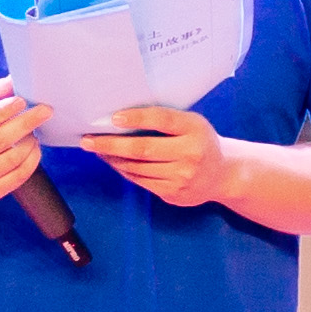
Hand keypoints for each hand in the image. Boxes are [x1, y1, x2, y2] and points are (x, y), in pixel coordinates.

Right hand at [0, 87, 50, 201]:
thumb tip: (15, 81)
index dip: (2, 111)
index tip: (21, 101)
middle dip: (25, 123)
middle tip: (44, 111)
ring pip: (11, 160)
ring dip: (30, 142)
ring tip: (34, 131)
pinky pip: (17, 177)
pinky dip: (32, 161)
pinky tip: (34, 149)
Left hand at [81, 103, 230, 205]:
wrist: (223, 175)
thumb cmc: (200, 141)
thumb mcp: (191, 124)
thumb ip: (166, 121)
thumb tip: (121, 119)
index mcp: (195, 129)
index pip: (162, 120)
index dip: (136, 118)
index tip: (113, 118)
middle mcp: (190, 154)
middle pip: (143, 149)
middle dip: (110, 144)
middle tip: (87, 140)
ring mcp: (182, 177)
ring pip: (137, 168)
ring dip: (113, 159)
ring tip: (97, 149)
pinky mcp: (174, 193)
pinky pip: (141, 181)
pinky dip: (124, 171)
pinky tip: (114, 162)